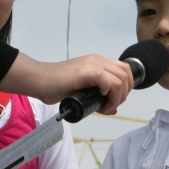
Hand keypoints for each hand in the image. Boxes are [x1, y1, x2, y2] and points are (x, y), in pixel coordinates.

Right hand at [0, 53, 134, 114]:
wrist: (41, 80)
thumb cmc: (58, 86)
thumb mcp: (84, 91)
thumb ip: (98, 96)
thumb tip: (113, 108)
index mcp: (99, 62)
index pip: (125, 71)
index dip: (125, 88)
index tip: (113, 101)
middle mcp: (98, 60)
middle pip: (127, 74)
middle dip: (124, 94)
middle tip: (110, 105)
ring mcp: (93, 64)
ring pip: (121, 79)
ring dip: (117, 97)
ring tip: (105, 106)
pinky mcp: (87, 71)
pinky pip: (109, 82)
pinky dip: (109, 94)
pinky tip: (100, 99)